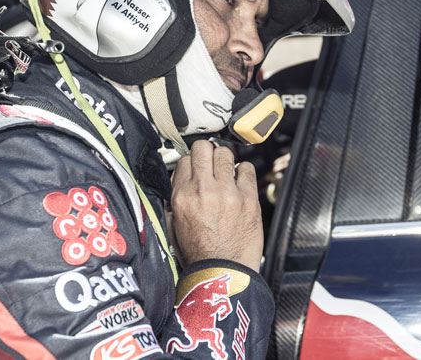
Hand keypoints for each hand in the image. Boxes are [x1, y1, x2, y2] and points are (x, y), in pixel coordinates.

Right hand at [170, 140, 263, 271]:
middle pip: (203, 148)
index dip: (190, 164)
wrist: (222, 273)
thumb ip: (172, 203)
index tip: (195, 170)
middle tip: (209, 163)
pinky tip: (239, 182)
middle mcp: (204, 190)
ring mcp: (228, 192)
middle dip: (205, 153)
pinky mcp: (248, 198)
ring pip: (225, 153)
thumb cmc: (199, 256)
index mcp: (182, 197)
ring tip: (225, 172)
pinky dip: (242, 172)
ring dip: (224, 160)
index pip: (184, 160)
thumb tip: (177, 184)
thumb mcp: (172, 228)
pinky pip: (247, 168)